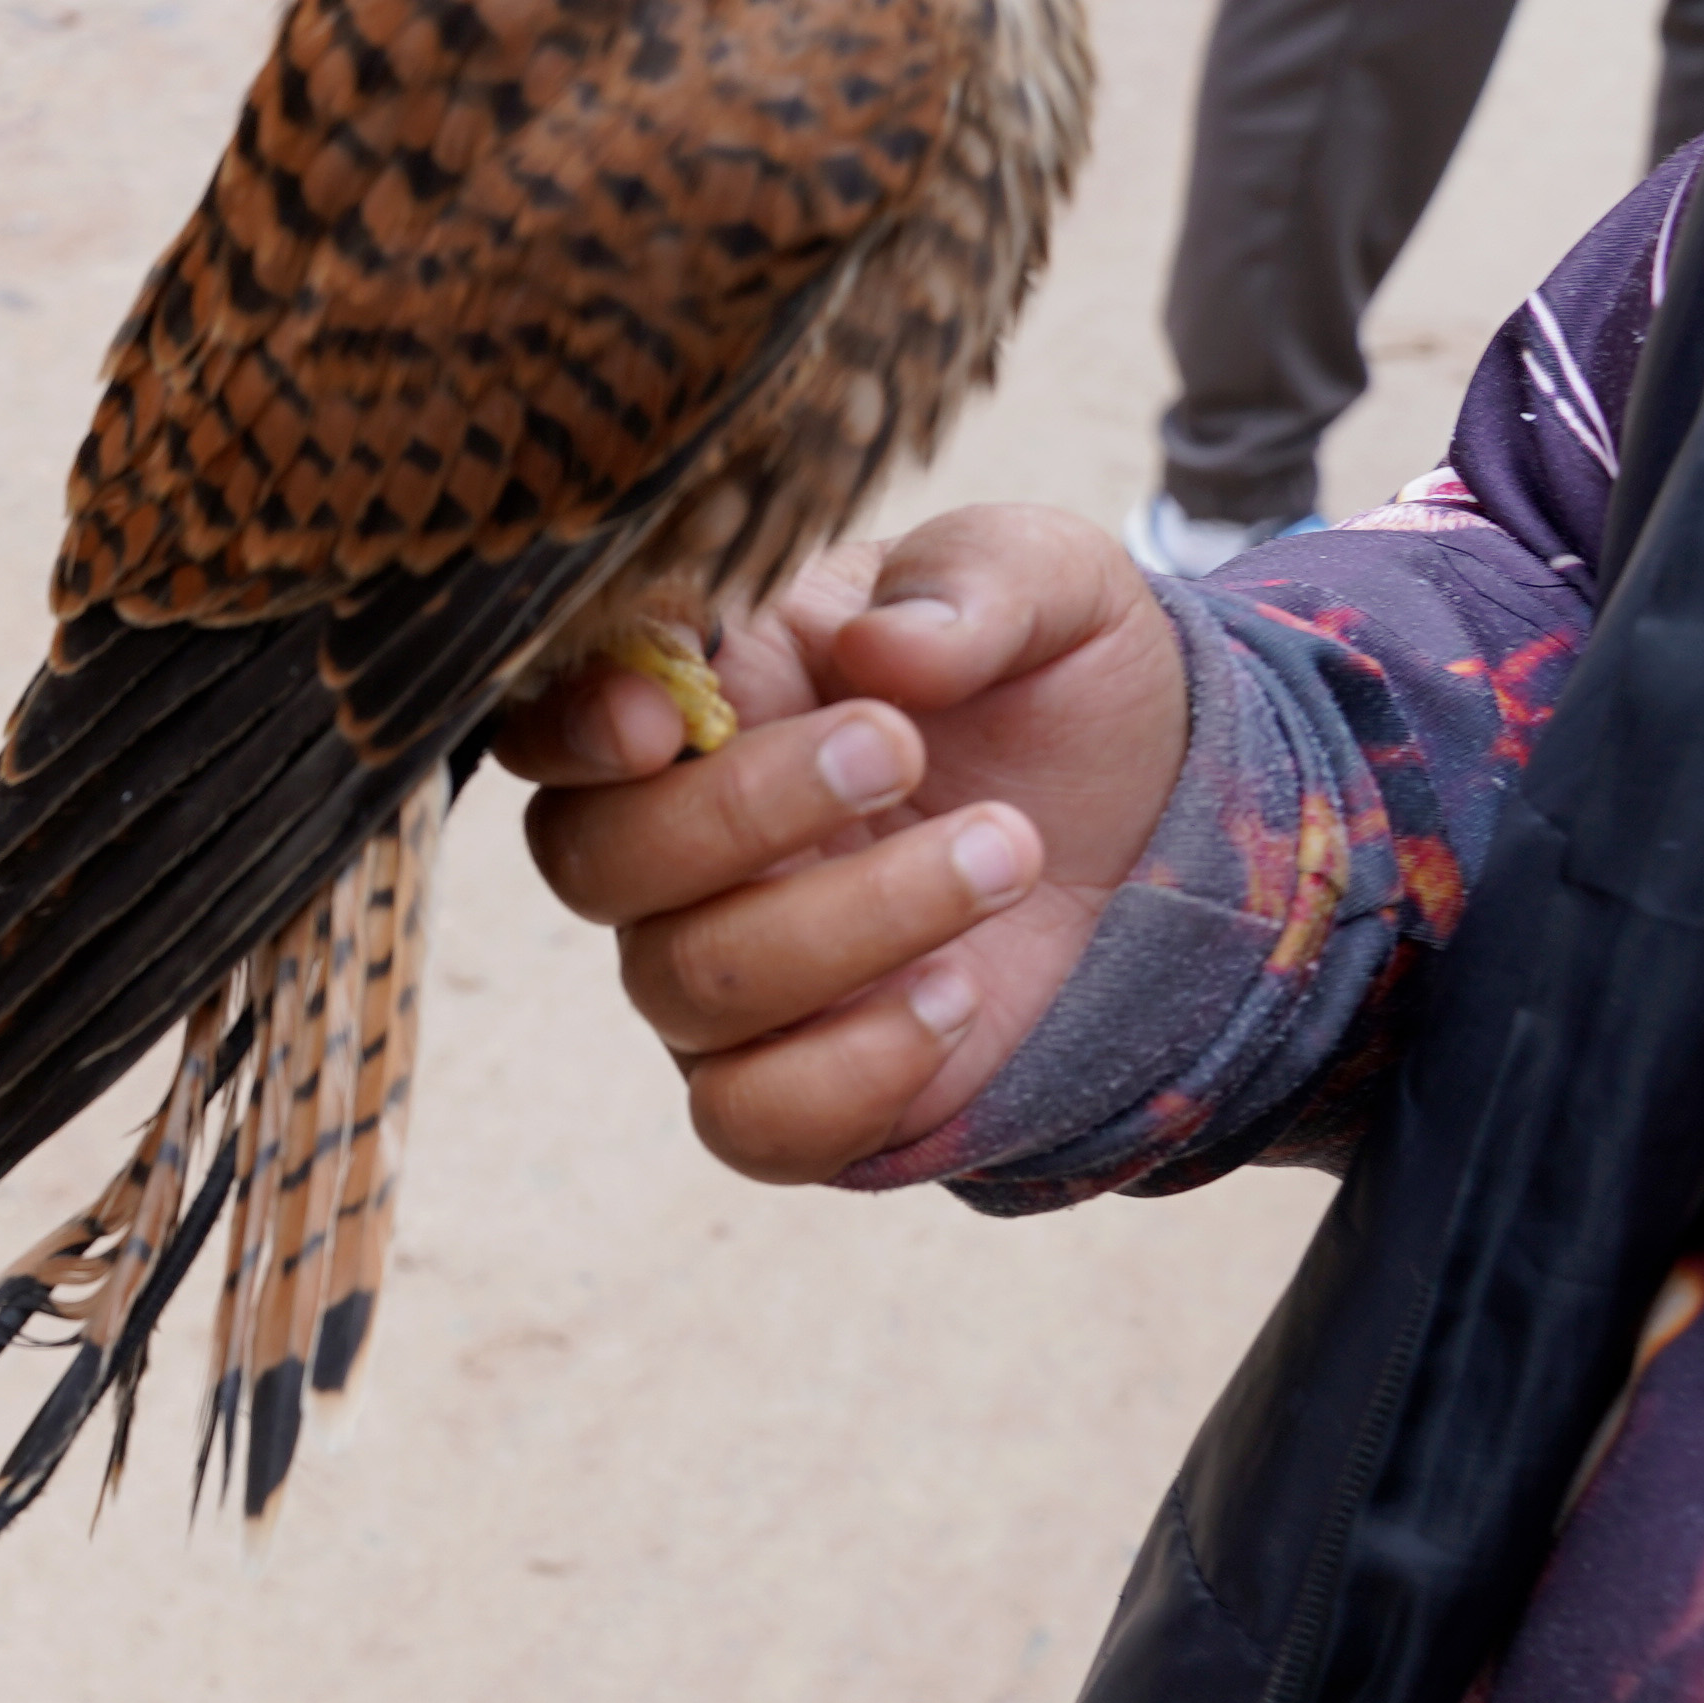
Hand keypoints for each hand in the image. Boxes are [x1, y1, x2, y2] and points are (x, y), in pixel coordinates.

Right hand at [492, 505, 1192, 1182]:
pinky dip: (846, 1072)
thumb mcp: (1051, 588)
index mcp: (698, 705)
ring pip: (685, 983)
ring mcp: (726, 974)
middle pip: (594, 862)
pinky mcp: (797, 1086)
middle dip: (739, 812)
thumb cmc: (1052, 692)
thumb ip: (972, 581)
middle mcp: (676, 850)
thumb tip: (880, 644)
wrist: (1155, 830)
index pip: (549, 725)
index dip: (569, 731)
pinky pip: (747, 1121)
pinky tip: (958, 999)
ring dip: (849, 922)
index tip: (663, 717)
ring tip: (1008, 854)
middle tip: (896, 750)